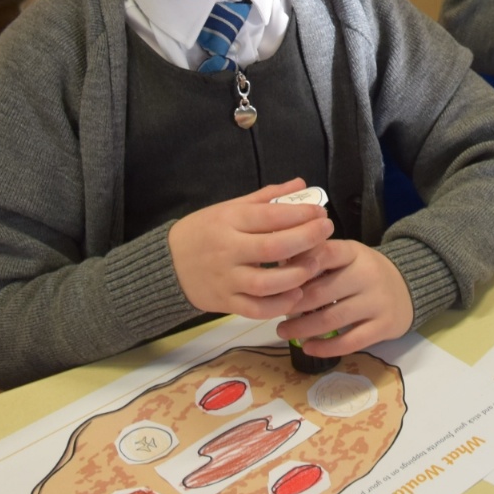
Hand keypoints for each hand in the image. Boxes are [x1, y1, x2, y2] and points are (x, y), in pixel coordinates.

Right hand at [167, 178, 332, 318]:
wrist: (165, 265)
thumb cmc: (203, 231)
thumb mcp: (229, 207)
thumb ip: (266, 197)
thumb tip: (301, 184)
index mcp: (228, 221)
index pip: (269, 216)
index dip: (300, 214)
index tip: (320, 212)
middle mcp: (227, 250)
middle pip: (272, 248)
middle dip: (306, 239)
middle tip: (327, 232)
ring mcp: (226, 279)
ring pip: (266, 283)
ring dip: (296, 275)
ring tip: (315, 264)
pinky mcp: (225, 303)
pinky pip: (256, 309)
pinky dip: (279, 305)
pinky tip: (297, 294)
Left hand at [274, 242, 413, 356]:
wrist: (409, 287)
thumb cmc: (364, 272)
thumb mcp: (346, 257)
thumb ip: (317, 259)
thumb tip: (277, 266)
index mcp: (354, 252)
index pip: (325, 253)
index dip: (299, 266)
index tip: (276, 279)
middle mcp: (368, 275)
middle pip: (322, 292)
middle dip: (292, 305)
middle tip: (272, 311)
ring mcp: (378, 301)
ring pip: (333, 319)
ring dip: (303, 328)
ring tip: (283, 331)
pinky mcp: (384, 326)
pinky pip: (350, 341)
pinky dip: (326, 347)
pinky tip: (309, 348)